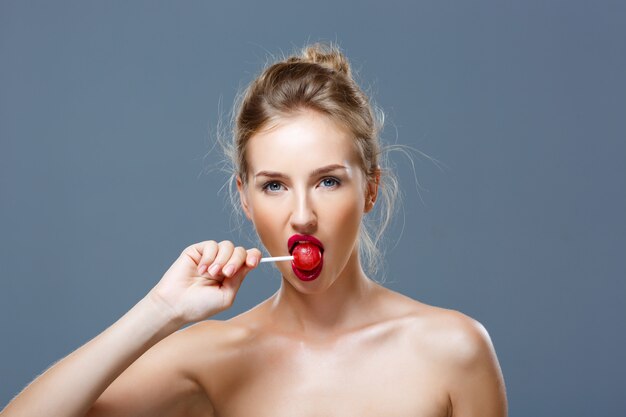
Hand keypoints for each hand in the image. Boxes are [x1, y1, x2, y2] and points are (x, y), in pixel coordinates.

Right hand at [147, 240, 261, 324]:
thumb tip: (249, 262)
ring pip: (227, 245)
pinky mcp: (197, 251)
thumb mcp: (226, 296)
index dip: (254, 257)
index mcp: (233, 275)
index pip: (249, 259)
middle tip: (227, 273)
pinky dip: (209, 256)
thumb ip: (238, 279)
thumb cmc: (200, 306)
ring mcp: (211, 257)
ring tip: (212, 274)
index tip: (253, 263)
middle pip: (240, 251)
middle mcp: (223, 263)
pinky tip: (201, 269)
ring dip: (222, 259)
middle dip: (236, 261)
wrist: (175, 305)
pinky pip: (211, 245)